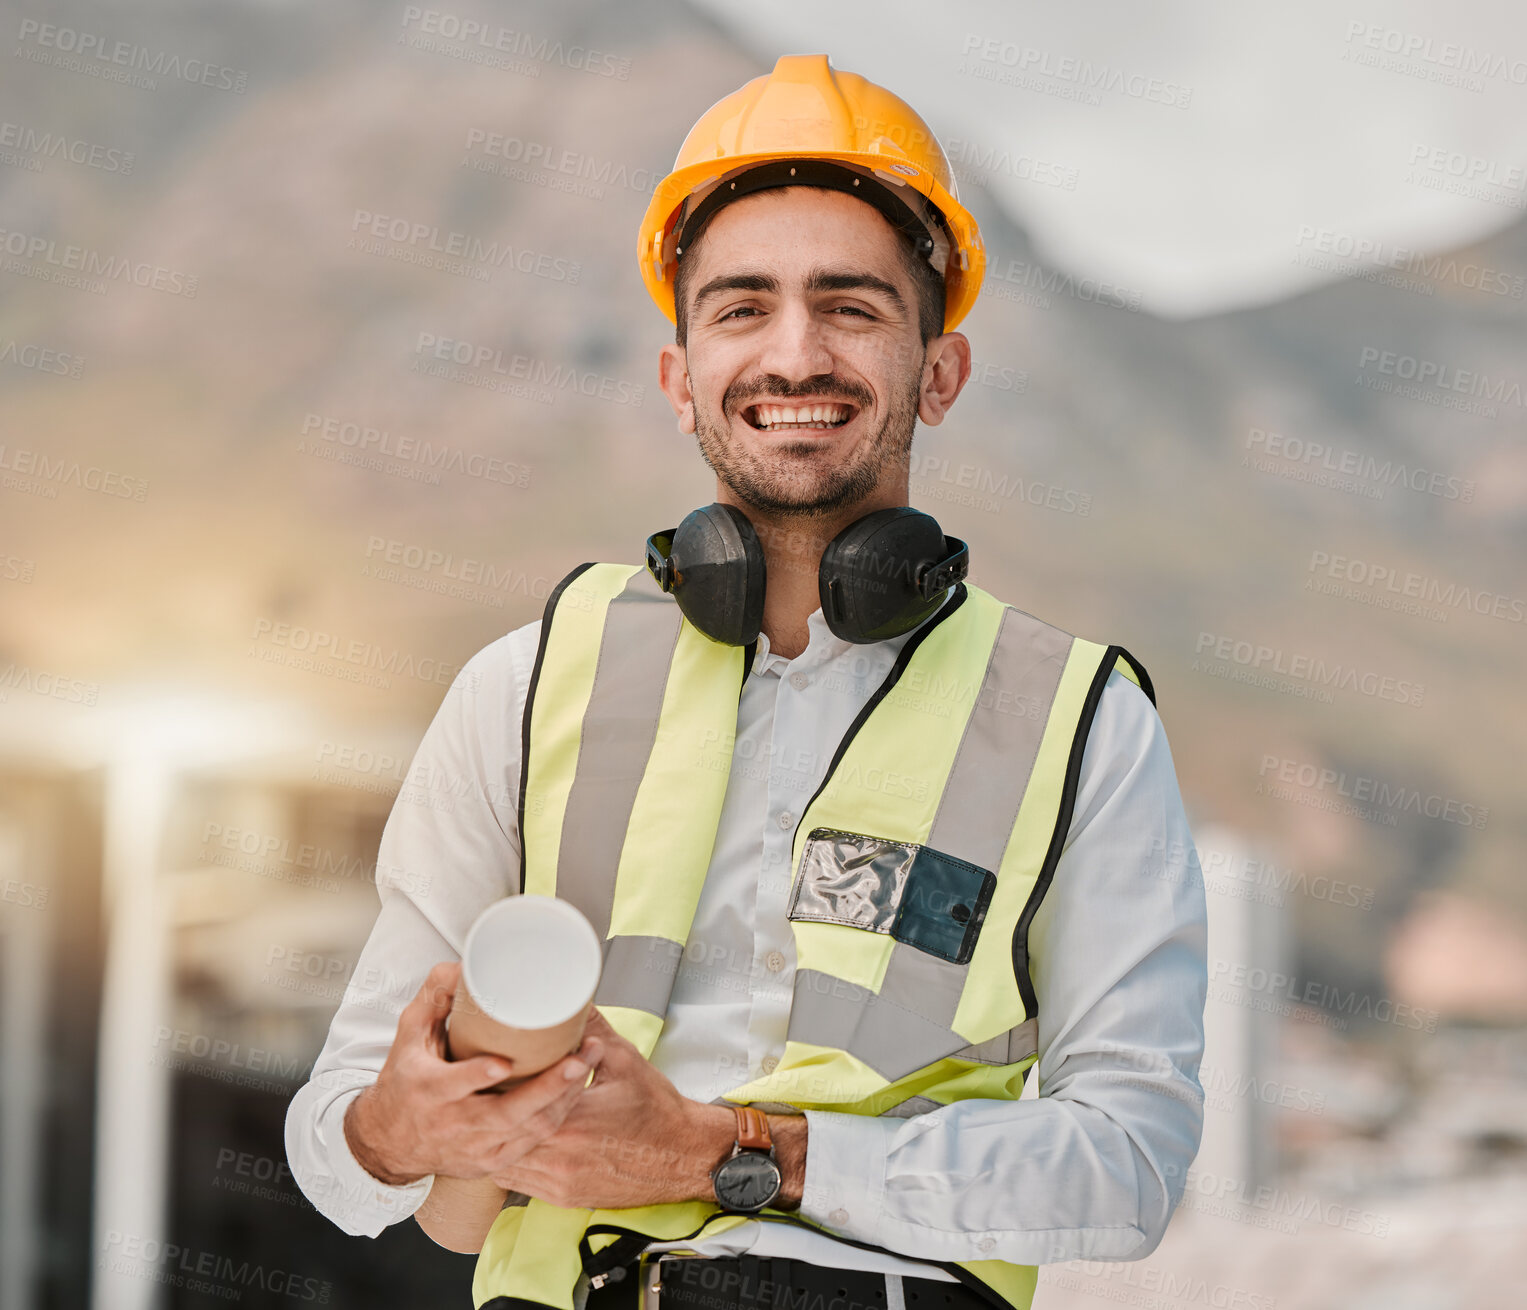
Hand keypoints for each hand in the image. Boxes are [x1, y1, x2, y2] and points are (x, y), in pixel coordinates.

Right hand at [344, 961, 604, 1185]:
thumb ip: (435, 997)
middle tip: (580, 1057)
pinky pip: (533, 1143)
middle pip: (506, 1113)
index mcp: (428, 1090)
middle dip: (549, 1086)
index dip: (478, 1076)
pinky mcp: (492, 1161)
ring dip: (563, 1098)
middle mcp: (453, 1124)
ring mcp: (475, 1147)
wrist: (390, 1143)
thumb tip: (465, 965)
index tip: (504, 1062)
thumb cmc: (404, 1082)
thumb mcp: (409, 1035)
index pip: (453, 1086)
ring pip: (527, 1129)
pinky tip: (576, 1091)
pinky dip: (558, 1116)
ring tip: (588, 1064)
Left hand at [486, 1007, 736, 1209]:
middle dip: (490, 1111)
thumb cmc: (658, 1111)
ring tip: (488, 1115)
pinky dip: (510, 1161)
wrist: (684, 1156)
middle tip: (478, 1088)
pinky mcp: (563, 1197)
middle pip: (503, 1133)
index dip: (495, 1084)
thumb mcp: (624, 1060)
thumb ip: (591, 1030)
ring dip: (495, 1140)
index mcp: (570, 1121)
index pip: (516, 1101)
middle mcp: (559, 1157)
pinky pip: (519, 1183)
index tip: (485, 1066)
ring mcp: (558, 1181)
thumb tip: (569, 1002)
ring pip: (504, 1162)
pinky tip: (509, 1142)